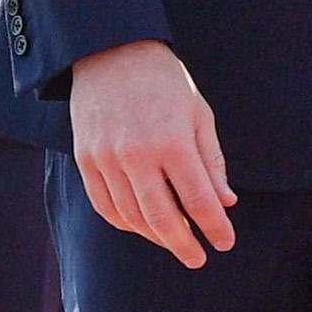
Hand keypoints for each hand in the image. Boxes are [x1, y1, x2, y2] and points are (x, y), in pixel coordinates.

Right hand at [70, 41, 235, 267]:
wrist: (111, 52)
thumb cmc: (165, 83)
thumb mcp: (199, 115)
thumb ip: (211, 162)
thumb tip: (225, 202)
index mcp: (173, 141)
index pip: (199, 199)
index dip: (214, 227)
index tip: (225, 243)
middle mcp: (137, 154)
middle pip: (162, 217)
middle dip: (184, 244)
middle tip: (198, 258)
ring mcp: (106, 158)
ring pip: (131, 215)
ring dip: (155, 236)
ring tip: (175, 242)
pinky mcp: (85, 158)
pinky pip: (105, 204)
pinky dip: (124, 222)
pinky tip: (142, 227)